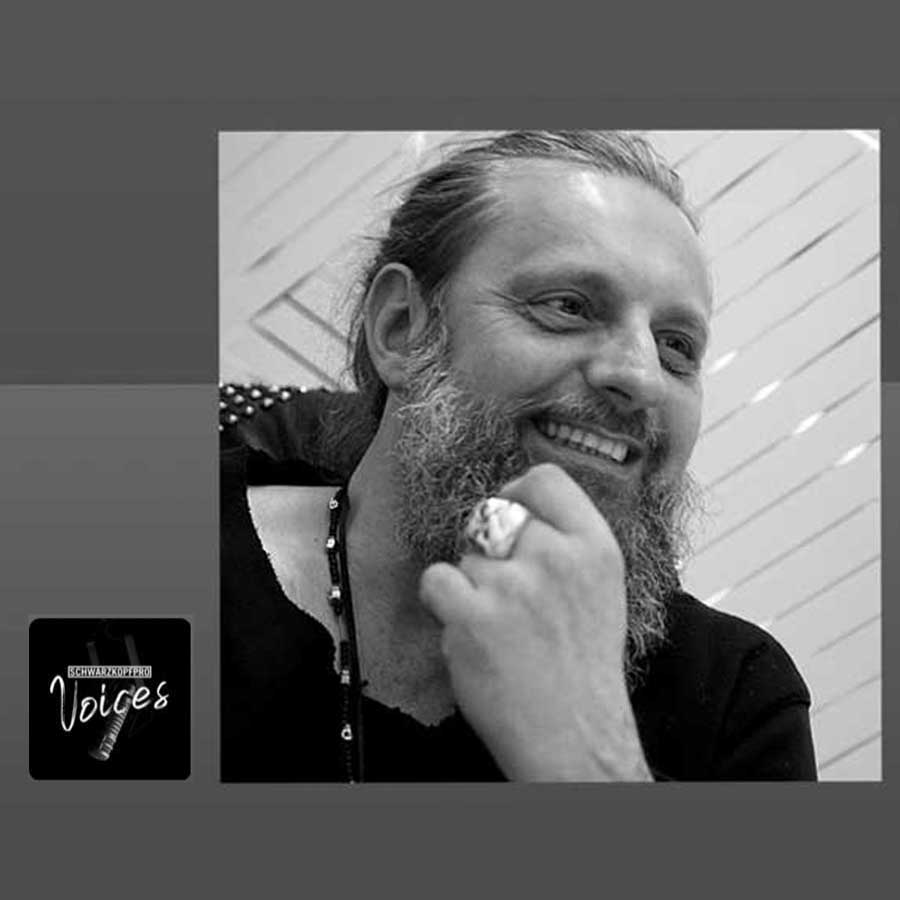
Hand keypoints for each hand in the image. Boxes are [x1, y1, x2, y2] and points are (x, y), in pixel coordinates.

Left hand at [419, 463, 651, 780]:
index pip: (545, 480)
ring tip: (498, 628)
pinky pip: (436, 579)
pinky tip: (469, 631)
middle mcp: (556, 558)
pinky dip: (442, 604)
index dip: (517, 491)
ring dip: (470, 585)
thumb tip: (518, 504)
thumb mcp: (601, 587)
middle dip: (490, 547)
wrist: (574, 736)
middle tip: (506, 592)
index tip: (510, 515)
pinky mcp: (472, 616)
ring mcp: (512, 586)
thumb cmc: (582, 665)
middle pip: (495, 514)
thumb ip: (567, 541)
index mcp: (595, 547)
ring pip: (465, 555)